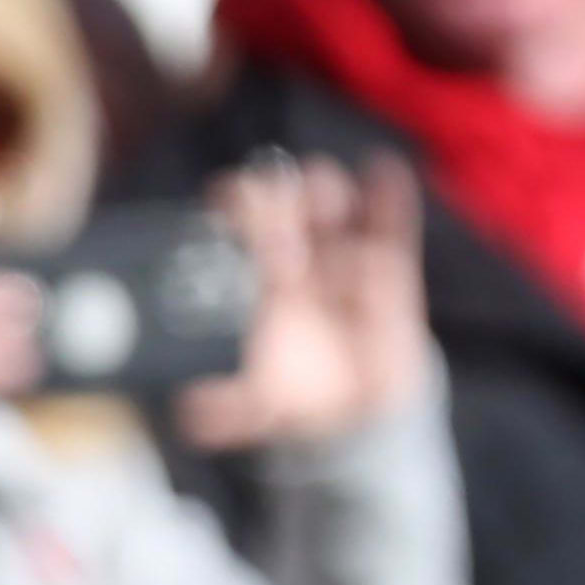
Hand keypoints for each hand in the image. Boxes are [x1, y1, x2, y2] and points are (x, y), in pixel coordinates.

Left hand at [178, 151, 430, 454]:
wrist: (355, 413)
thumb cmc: (292, 395)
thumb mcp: (254, 405)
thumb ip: (226, 407)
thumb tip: (194, 412)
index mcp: (250, 284)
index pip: (232, 234)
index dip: (228, 217)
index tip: (226, 209)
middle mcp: (290, 260)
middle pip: (278, 210)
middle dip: (275, 199)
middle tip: (275, 207)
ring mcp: (338, 259)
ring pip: (328, 210)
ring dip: (324, 192)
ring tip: (325, 196)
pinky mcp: (388, 268)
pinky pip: (391, 227)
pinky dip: (388, 198)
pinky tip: (384, 170)